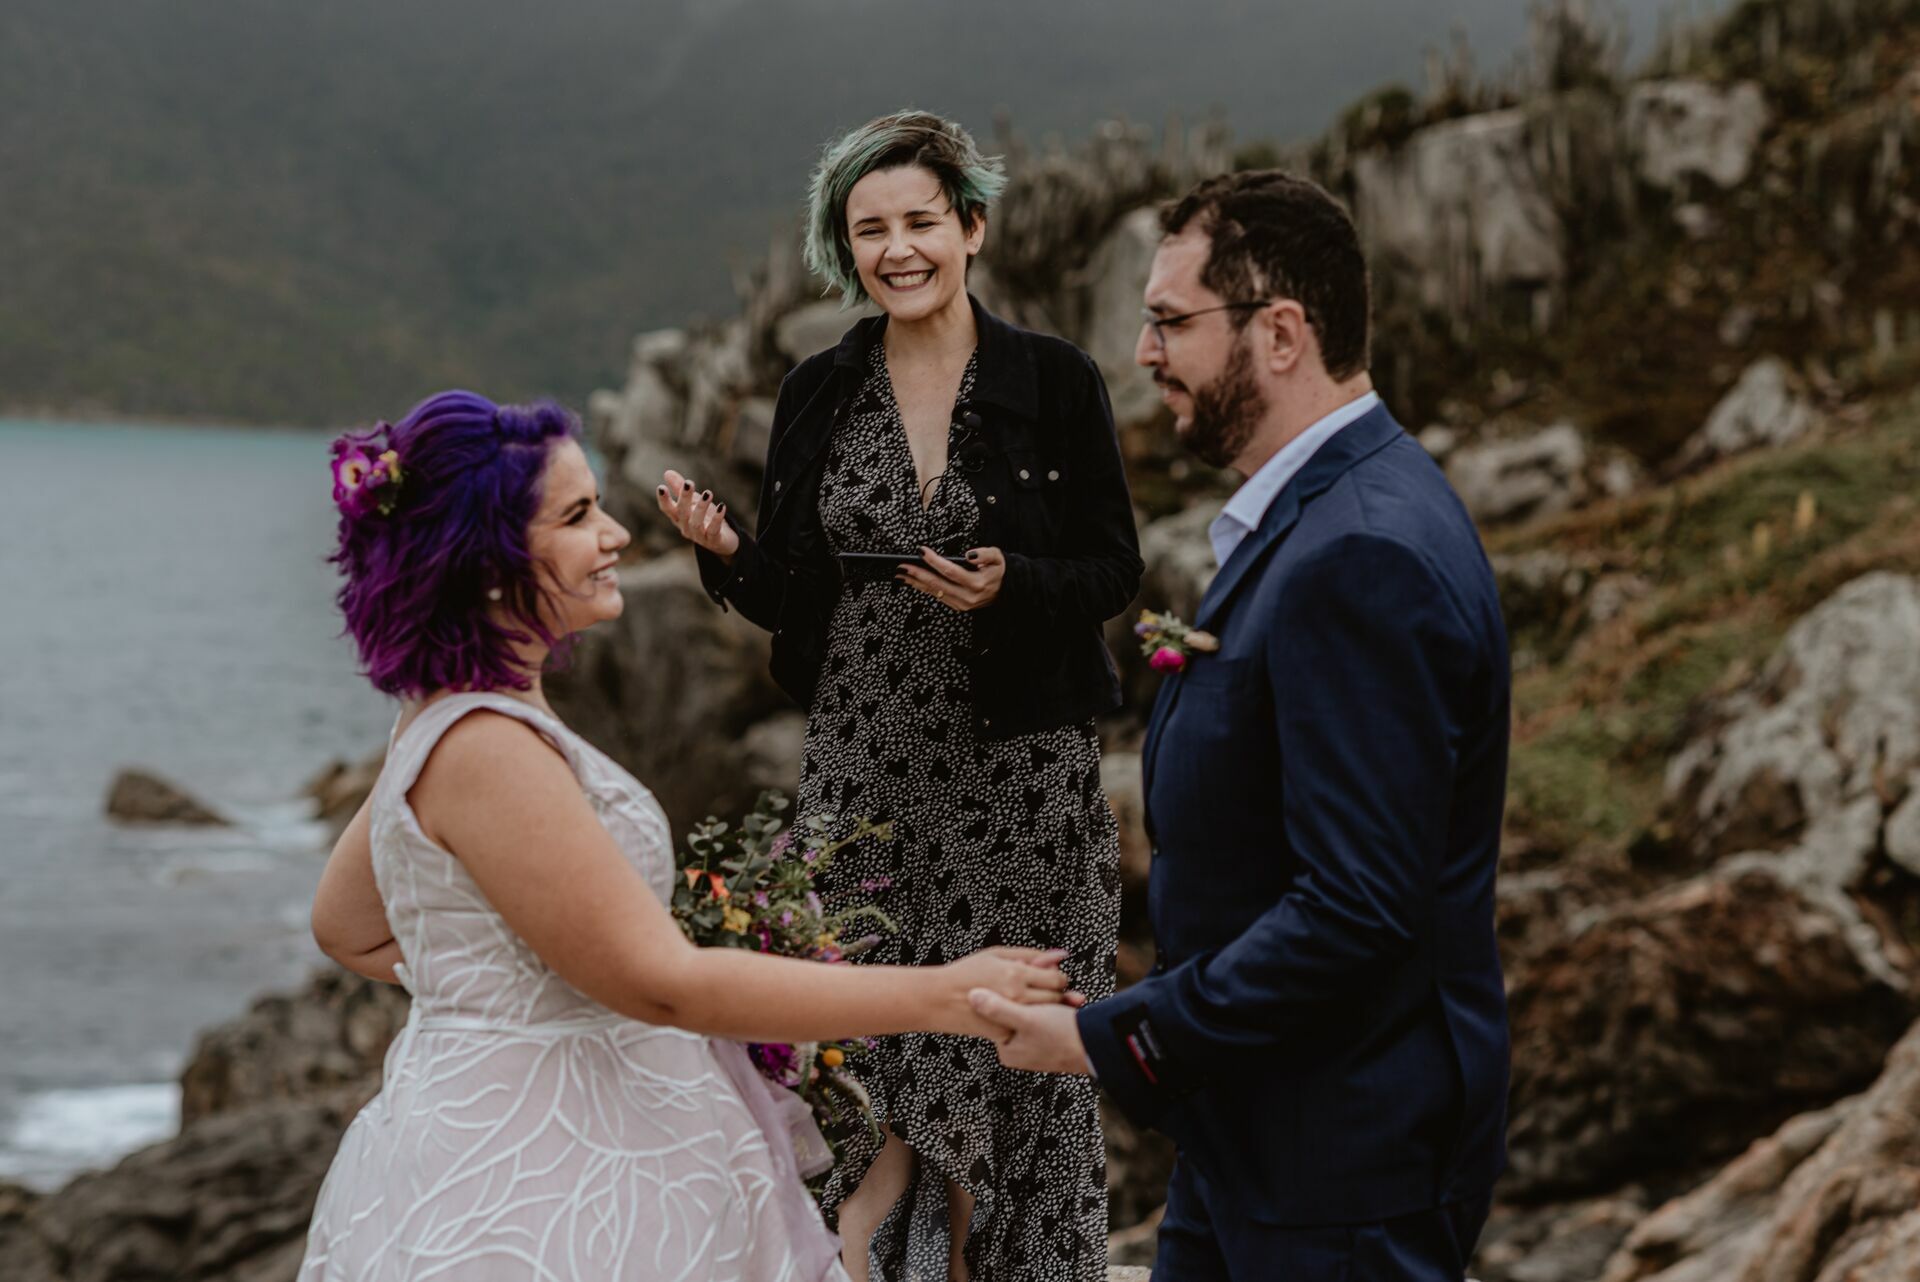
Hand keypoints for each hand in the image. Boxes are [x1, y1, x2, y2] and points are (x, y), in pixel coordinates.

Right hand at [654, 469, 739, 558]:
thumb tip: (667, 472)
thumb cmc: (705, 518)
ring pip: (696, 522)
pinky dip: (717, 518)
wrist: (723, 541)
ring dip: (701, 507)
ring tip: (708, 493)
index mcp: (679, 518)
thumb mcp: (693, 501)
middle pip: (682, 513)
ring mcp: (699, 536)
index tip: (661, 487)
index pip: (667, 509)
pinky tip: (722, 506)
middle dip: (685, 498)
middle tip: (689, 483)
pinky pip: (714, 530)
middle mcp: (686, 528)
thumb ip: (680, 488)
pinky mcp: (714, 540)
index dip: (664, 500)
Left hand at [898, 546, 1004, 611]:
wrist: (1010, 589)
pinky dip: (925, 589)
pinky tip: (915, 582)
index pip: (950, 571)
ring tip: (901, 574)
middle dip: (917, 574)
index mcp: (977, 584)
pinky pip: (938, 597)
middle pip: (937, 584)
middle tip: (901, 566)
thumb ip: (985, 554)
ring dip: (917, 583)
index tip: (921, 551)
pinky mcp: (959, 607)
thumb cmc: (1000, 569)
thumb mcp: (998, 556)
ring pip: (935, 592)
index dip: (934, 561)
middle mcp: (968, 597)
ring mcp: (963, 604)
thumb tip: (969, 554)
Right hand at [931, 947, 1083, 1038]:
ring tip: (1025, 1001)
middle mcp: (1017, 997)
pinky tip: (1012, 1015)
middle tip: (1039, 991)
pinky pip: (1025, 1029)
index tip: (1050, 978)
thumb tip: (1061, 955)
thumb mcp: (996, 954)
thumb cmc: (966, 972)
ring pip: (1043, 1016)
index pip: (1057, 979)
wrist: (938, 999)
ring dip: (1042, 1009)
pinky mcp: (1004, 1034)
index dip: (1058, 978)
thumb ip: (1031, 954)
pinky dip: (1023, 1023)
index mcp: (1016, 973)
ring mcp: (1011, 1017)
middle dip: (1054, 994)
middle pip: (1055, 998)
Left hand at [968, 988, 1092, 1074]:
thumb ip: (997, 1008)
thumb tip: (970, 997)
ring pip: (1034, 1010)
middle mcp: (1018, 1049)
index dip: (1012, 988)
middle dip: (1032, 992)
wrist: (1099, 1049)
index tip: (1022, 972)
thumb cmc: (1063, 1036)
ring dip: (1047, 996)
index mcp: (1006, 1049)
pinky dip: (1057, 1005)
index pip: (1001, 1010)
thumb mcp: (1027, 1020)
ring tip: (1062, 995)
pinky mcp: (1051, 1039)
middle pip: (1017, 1009)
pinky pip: (1048, 1015)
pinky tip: (1069, 1002)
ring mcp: (1035, 1045)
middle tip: (1046, 978)